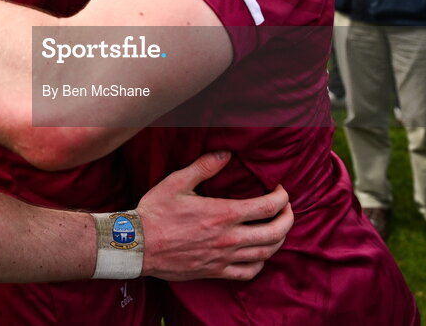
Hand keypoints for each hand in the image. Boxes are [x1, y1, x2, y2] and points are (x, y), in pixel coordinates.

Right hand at [138, 151, 292, 280]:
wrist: (138, 245)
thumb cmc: (156, 212)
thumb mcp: (177, 181)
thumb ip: (205, 166)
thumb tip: (226, 153)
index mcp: (223, 214)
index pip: (267, 207)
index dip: (282, 198)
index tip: (281, 190)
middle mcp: (228, 238)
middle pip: (275, 232)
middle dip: (288, 218)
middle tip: (287, 208)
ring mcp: (223, 257)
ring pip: (265, 253)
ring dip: (278, 240)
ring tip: (278, 228)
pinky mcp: (215, 271)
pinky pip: (248, 272)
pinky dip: (260, 263)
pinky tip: (259, 255)